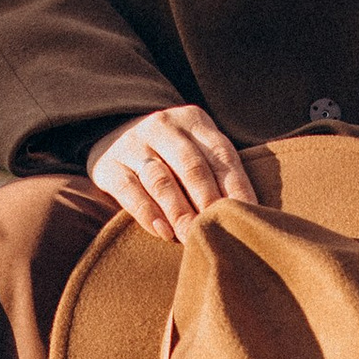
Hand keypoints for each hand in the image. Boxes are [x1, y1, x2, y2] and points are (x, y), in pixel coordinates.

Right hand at [91, 105, 257, 244]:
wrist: (112, 133)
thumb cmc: (169, 153)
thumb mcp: (194, 147)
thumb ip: (217, 170)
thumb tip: (250, 213)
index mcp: (193, 120)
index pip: (221, 155)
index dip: (237, 188)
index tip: (249, 217)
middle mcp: (162, 126)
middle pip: (192, 166)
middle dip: (209, 201)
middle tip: (221, 231)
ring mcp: (133, 143)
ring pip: (161, 178)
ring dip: (180, 211)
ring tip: (192, 237)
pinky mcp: (108, 165)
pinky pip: (130, 190)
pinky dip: (148, 213)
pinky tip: (163, 232)